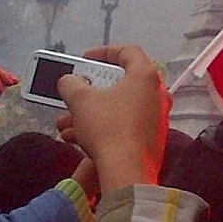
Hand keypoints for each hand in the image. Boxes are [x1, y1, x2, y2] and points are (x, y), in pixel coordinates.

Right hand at [57, 46, 167, 196]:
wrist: (126, 169)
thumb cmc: (107, 126)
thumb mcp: (80, 99)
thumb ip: (71, 83)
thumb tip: (70, 81)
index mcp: (146, 77)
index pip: (128, 52)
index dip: (104, 52)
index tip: (85, 60)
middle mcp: (157, 94)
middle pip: (121, 83)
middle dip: (90, 90)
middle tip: (75, 93)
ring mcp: (157, 117)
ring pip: (117, 107)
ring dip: (89, 112)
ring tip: (66, 124)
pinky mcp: (151, 137)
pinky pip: (124, 124)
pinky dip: (102, 126)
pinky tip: (77, 138)